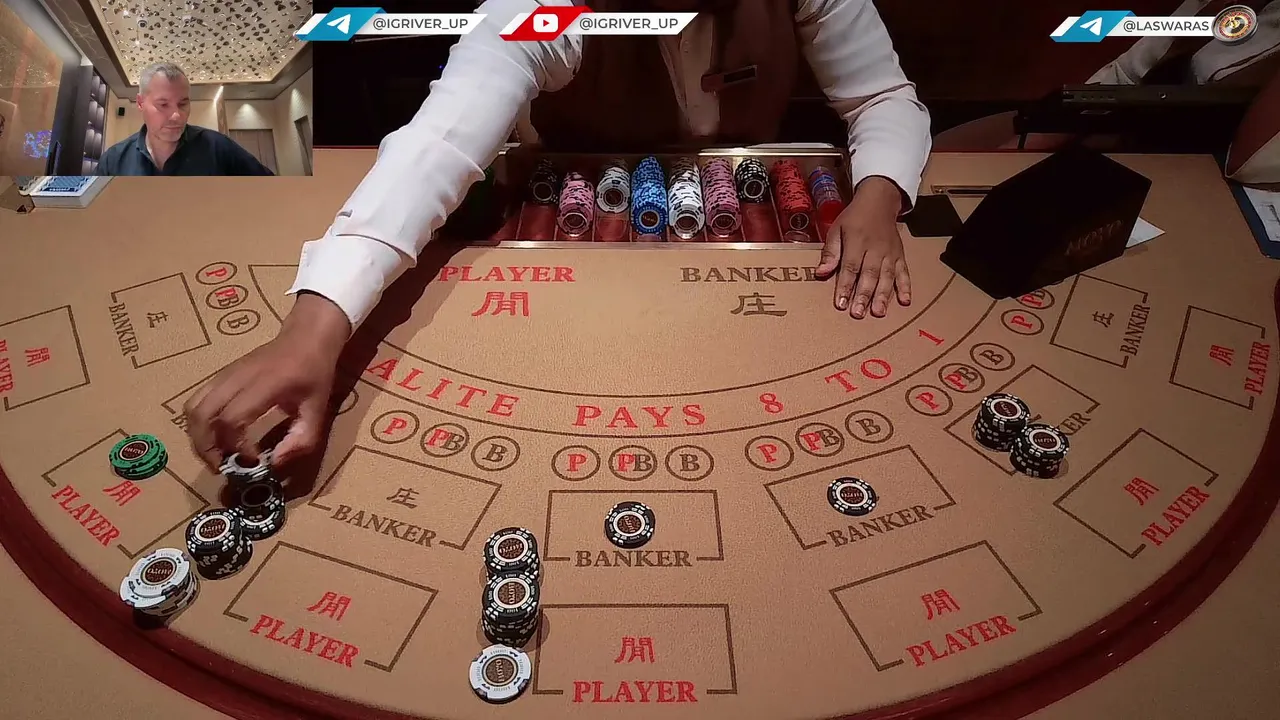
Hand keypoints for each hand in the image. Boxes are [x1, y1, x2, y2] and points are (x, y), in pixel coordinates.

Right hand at [183, 293, 350, 471]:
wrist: (305, 337)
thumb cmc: (313, 373)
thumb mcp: (318, 408)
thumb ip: (302, 438)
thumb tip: (275, 463)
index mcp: (265, 384)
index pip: (232, 418)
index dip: (235, 445)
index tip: (252, 459)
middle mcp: (237, 378)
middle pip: (201, 415)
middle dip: (205, 447)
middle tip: (222, 466)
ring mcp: (224, 374)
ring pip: (192, 408)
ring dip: (198, 437)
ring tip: (216, 454)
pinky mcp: (220, 375)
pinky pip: (197, 401)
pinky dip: (199, 423)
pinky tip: (216, 435)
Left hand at [816, 176, 911, 318]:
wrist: (879, 202)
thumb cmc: (854, 218)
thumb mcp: (837, 230)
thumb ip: (830, 252)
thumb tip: (820, 273)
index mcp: (857, 241)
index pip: (850, 267)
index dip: (845, 286)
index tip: (841, 303)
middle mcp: (875, 249)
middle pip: (869, 274)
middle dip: (864, 295)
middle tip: (858, 313)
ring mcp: (890, 253)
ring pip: (887, 276)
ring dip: (883, 295)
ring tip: (878, 312)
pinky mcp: (900, 255)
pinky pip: (904, 272)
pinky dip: (905, 286)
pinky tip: (905, 301)